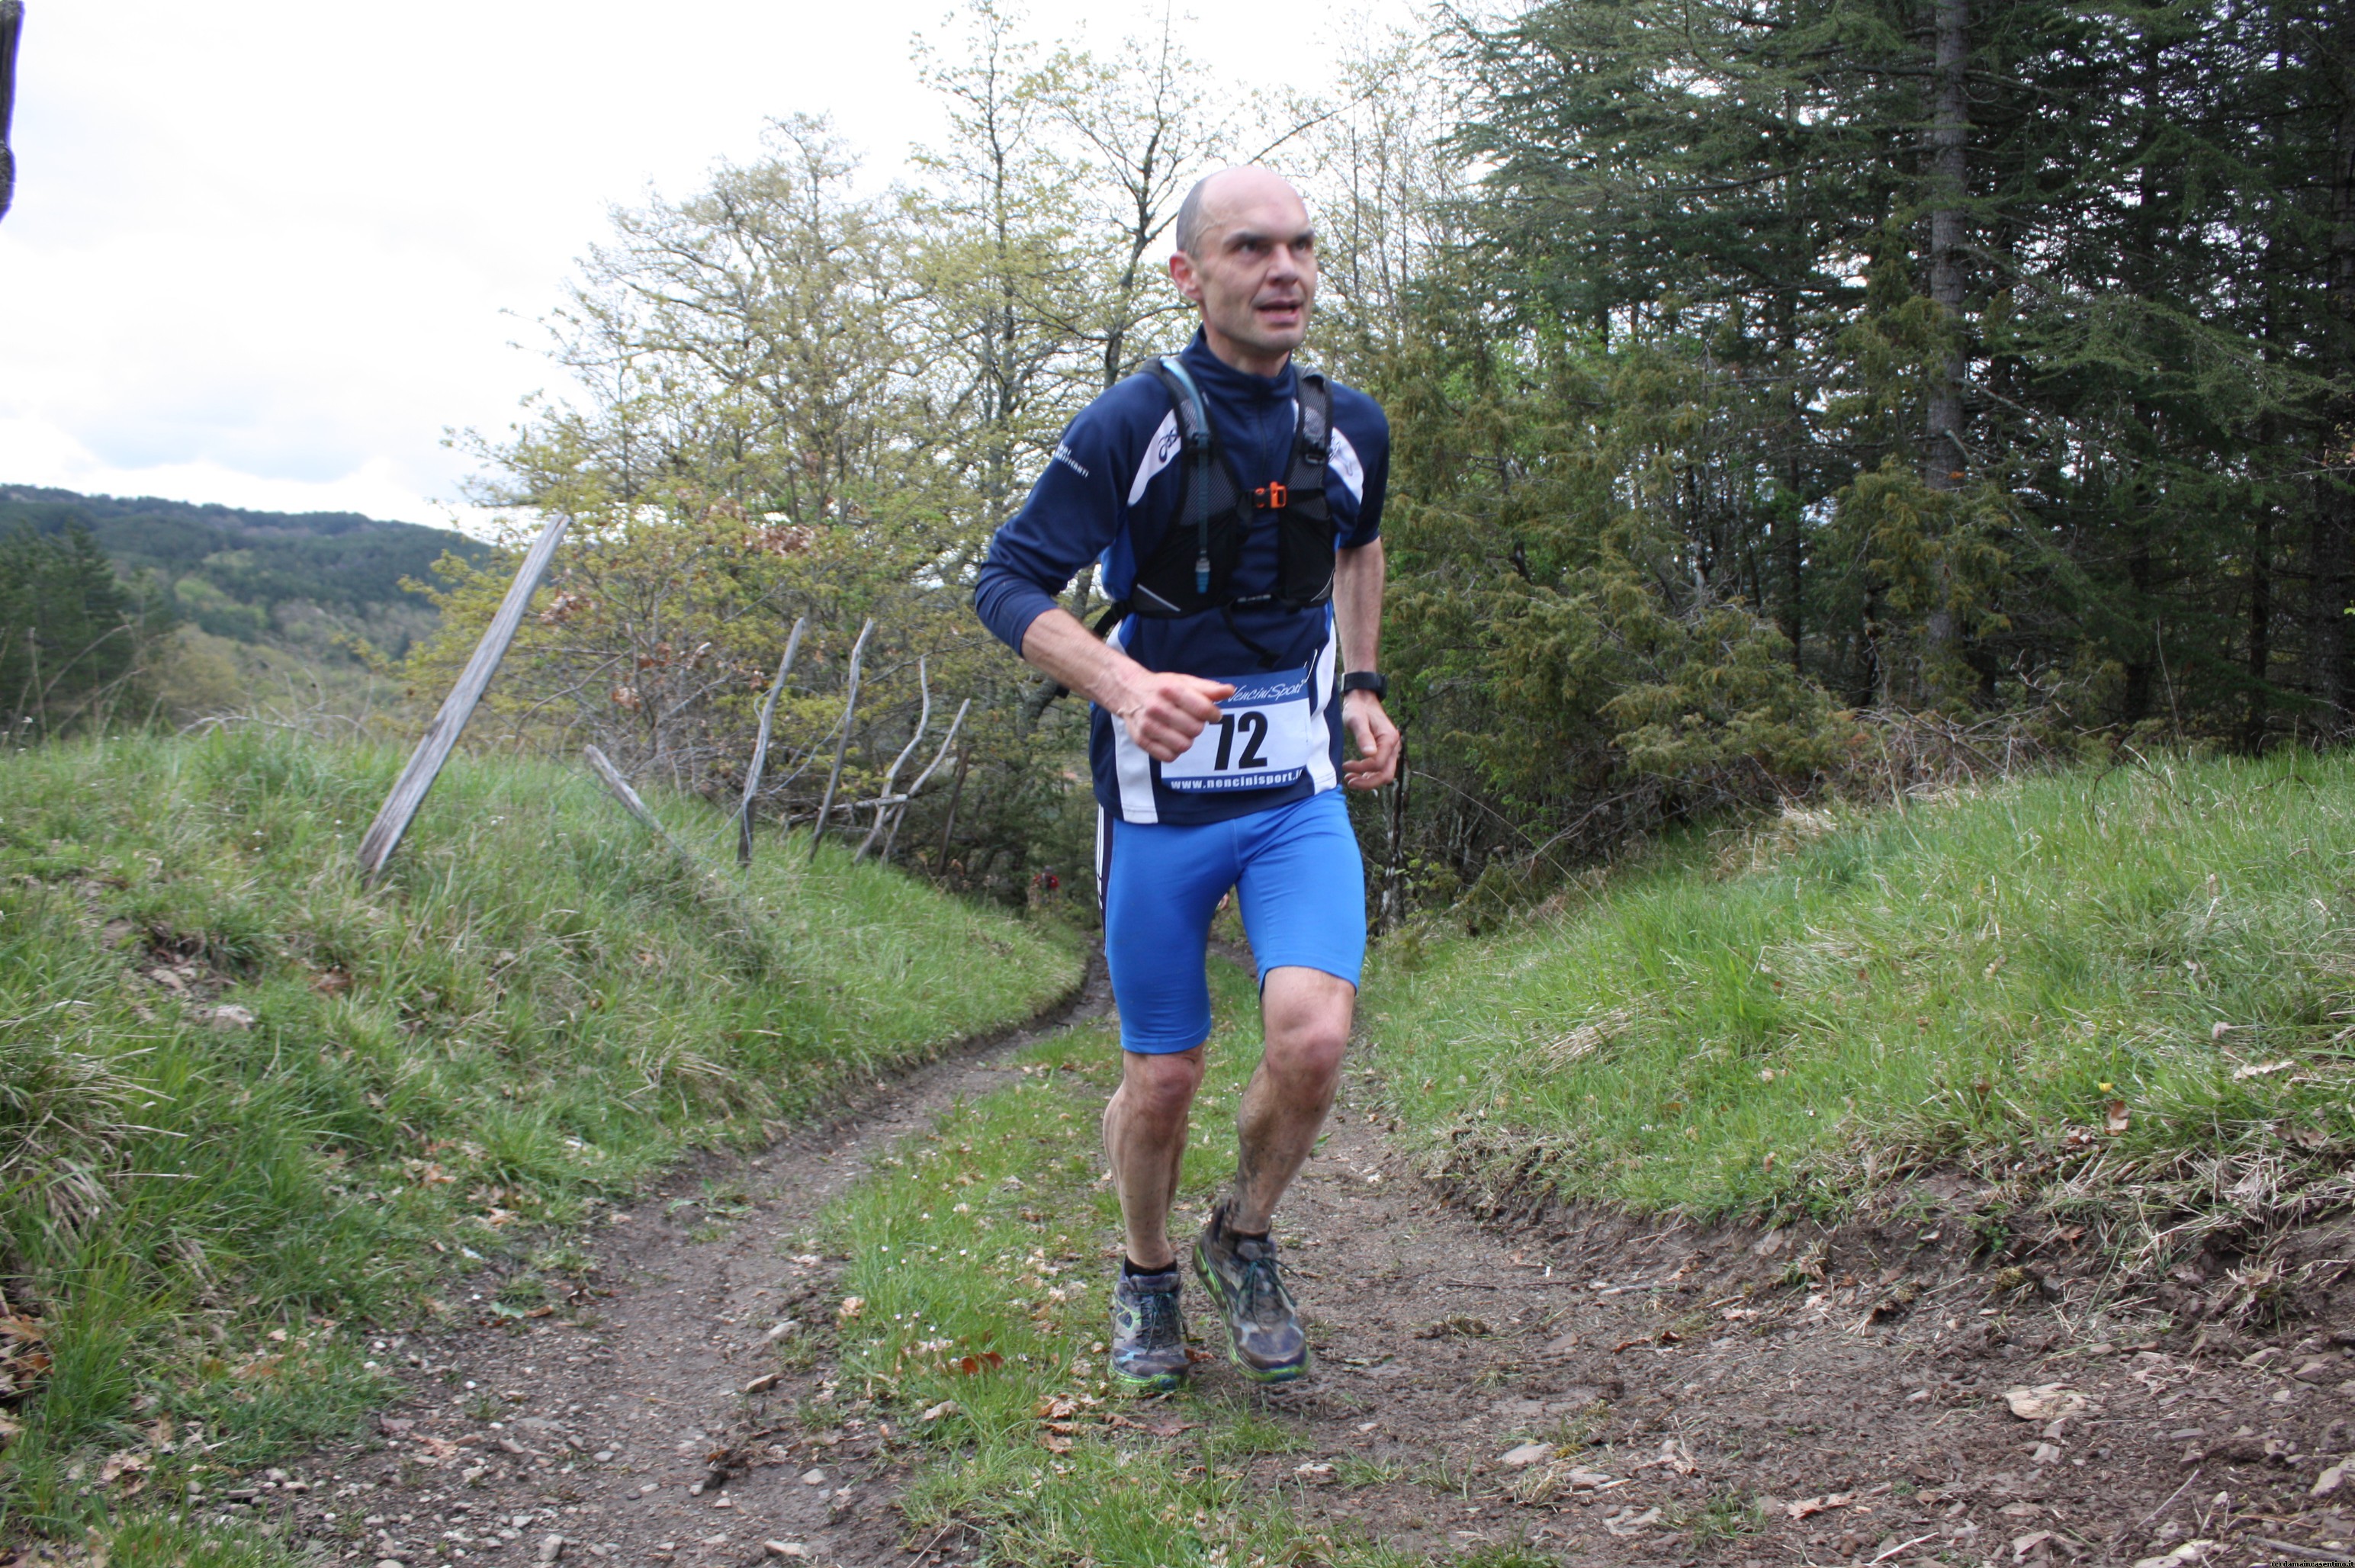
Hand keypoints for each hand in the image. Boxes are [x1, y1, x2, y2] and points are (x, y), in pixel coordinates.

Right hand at [1110, 671, 1235, 762]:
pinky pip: (1168, 757)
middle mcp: (1157, 707)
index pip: (1203, 710)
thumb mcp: (1184, 681)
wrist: (1129, 691)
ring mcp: (1147, 725)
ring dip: (1187, 739)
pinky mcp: (1141, 740)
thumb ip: (1208, 688)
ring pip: (1183, 745)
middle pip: (1195, 729)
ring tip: (1182, 730)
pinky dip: (1174, 751)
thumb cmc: (1162, 687)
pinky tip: (1172, 739)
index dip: (1214, 715)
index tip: (1213, 715)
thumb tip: (1230, 691)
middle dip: (1198, 726)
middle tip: (1192, 720)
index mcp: (1171, 689)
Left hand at [1340, 689, 1399, 788]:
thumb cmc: (1358, 708)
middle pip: (1386, 774)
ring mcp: (1391, 750)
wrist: (1363, 700)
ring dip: (1368, 781)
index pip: (1378, 763)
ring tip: (1349, 779)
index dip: (1361, 768)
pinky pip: (1381, 769)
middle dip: (1368, 783)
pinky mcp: (1385, 752)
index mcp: (1389, 739)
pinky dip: (1369, 775)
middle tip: (1349, 782)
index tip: (1345, 766)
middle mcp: (1394, 746)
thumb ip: (1363, 737)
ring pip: (1384, 774)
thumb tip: (1369, 754)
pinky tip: (1356, 775)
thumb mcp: (1357, 720)